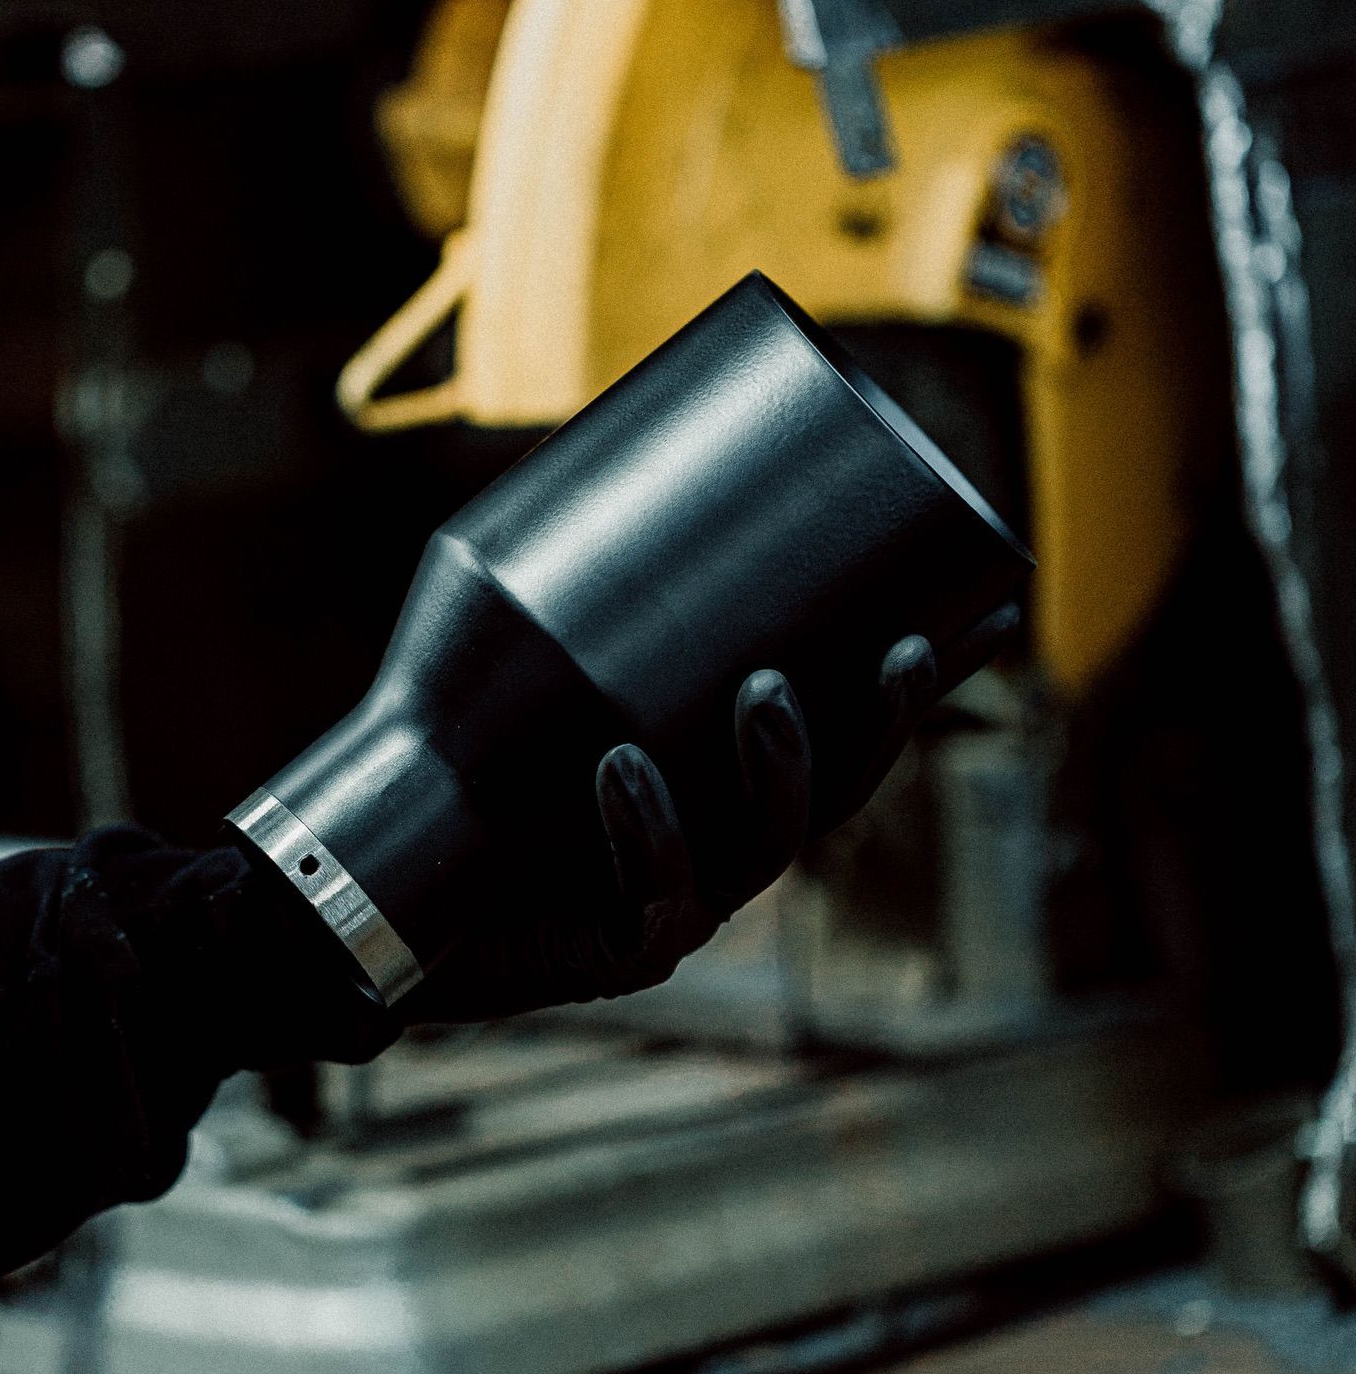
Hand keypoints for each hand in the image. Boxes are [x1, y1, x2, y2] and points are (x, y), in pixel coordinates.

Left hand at [403, 604, 1016, 1023]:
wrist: (375, 868)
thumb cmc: (456, 741)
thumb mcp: (522, 628)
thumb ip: (580, 554)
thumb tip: (626, 425)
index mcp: (730, 764)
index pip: (855, 714)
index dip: (934, 671)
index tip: (999, 602)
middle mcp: (727, 832)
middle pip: (840, 783)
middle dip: (885, 723)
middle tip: (906, 649)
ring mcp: (683, 896)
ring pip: (768, 845)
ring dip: (782, 768)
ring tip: (766, 691)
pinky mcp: (618, 949)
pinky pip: (652, 895)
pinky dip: (645, 830)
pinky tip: (622, 771)